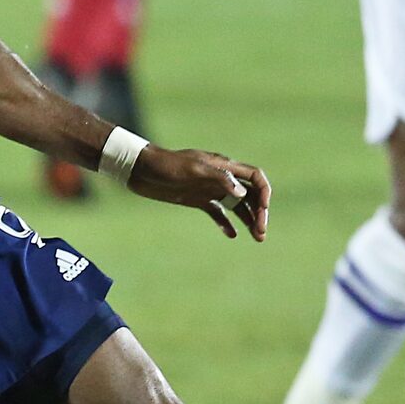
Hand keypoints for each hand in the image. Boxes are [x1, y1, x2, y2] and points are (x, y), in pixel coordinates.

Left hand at [128, 145, 270, 241]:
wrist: (140, 169)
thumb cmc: (166, 166)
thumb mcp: (192, 170)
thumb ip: (218, 178)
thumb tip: (242, 194)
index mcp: (223, 166)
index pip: (254, 176)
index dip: (264, 192)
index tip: (263, 211)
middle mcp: (220, 178)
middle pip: (250, 194)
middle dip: (259, 212)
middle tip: (261, 233)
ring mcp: (209, 189)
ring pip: (236, 206)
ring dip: (248, 220)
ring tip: (257, 238)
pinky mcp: (196, 199)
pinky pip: (217, 212)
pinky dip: (226, 223)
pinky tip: (232, 235)